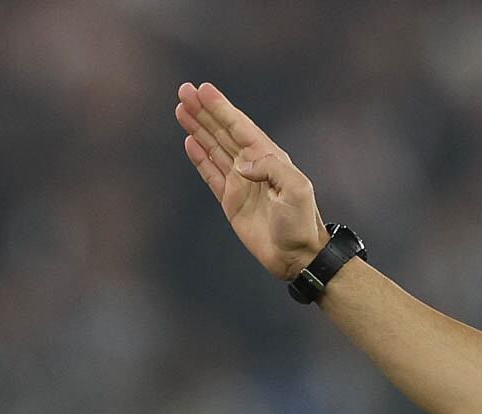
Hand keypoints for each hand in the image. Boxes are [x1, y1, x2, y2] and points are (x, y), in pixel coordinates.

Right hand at [175, 82, 326, 279]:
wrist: (297, 256)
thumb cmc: (301, 223)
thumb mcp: (296, 190)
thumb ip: (271, 169)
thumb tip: (240, 164)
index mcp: (270, 159)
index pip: (240, 127)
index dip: (221, 108)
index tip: (202, 89)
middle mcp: (254, 166)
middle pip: (223, 132)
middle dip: (204, 111)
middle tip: (184, 90)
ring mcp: (241, 182)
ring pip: (214, 148)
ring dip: (198, 128)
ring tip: (180, 109)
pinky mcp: (231, 200)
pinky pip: (211, 172)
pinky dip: (200, 156)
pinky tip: (190, 140)